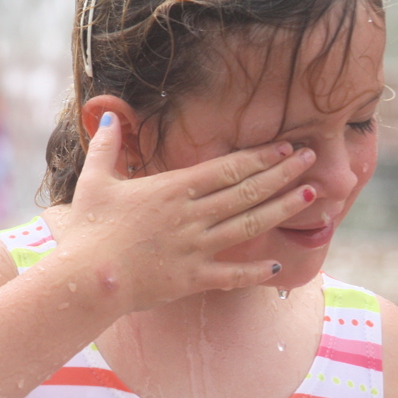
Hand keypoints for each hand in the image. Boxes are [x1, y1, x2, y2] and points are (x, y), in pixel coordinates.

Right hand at [57, 112, 317, 311]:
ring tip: (311, 197)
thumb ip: (106, 148)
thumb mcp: (94, 181)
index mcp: (173, 189)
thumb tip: (107, 118)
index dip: (260, 157)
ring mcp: (195, 248)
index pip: (227, 168)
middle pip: (247, 191)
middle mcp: (192, 215)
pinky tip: (278, 268)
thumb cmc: (89, 230)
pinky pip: (231, 276)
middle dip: (283, 174)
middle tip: (311, 160)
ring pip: (248, 226)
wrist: (86, 278)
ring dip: (281, 210)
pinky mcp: (192, 279)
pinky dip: (255, 273)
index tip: (285, 147)